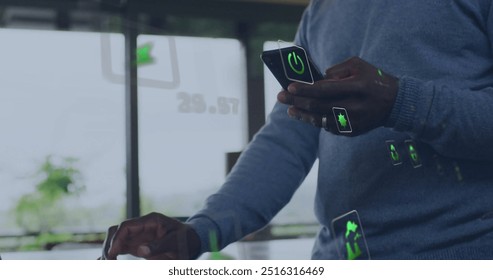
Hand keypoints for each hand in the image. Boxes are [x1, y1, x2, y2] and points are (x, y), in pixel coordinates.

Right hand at [100, 212, 200, 259]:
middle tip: (108, 261)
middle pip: (118, 230)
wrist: (193, 242)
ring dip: (109, 249)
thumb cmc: (187, 240)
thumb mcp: (177, 243)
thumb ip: (160, 245)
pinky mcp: (138, 244)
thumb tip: (141, 250)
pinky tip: (104, 262)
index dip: (117, 239)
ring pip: (117, 238)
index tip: (112, 254)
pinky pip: (121, 247)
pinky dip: (113, 253)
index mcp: (151, 221)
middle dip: (110, 244)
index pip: (127, 226)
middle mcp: (142, 226)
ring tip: (106, 263)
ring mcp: (139, 235)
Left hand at [277, 56, 397, 135]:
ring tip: (289, 110)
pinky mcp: (352, 131)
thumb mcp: (358, 66)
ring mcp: (353, 121)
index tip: (289, 87)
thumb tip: (316, 80)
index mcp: (357, 87)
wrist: (395, 103)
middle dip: (296, 101)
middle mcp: (355, 106)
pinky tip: (304, 115)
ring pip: (320, 120)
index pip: (324, 89)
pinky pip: (328, 127)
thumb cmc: (373, 79)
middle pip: (318, 106)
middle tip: (280, 97)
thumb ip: (336, 71)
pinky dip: (315, 121)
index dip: (305, 89)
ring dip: (302, 115)